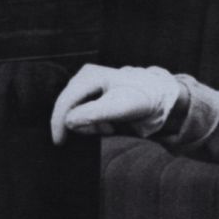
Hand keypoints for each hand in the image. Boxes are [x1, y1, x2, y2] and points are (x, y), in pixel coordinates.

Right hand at [49, 63, 180, 143]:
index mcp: (89, 76)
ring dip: (91, 127)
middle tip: (108, 129)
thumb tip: (68, 121)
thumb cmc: (143, 99)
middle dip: (85, 125)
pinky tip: (110, 124)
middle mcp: (84, 79)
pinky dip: (94, 125)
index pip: (65, 101)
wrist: (160, 98)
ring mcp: (86, 88)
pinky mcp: (91, 97)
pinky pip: (83, 117)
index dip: (58, 123)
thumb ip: (94, 114)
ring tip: (112, 126)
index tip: (60, 142)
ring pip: (75, 116)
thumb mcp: (121, 107)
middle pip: (68, 110)